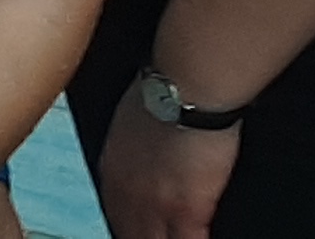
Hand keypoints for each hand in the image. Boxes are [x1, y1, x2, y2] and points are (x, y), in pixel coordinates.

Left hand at [96, 87, 238, 238]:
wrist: (186, 90)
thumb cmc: (164, 92)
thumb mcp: (130, 121)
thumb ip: (132, 150)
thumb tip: (145, 155)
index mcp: (113, 170)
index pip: (115, 212)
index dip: (129, 226)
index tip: (137, 230)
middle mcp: (127, 193)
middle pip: (130, 234)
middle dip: (141, 237)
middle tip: (156, 236)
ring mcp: (155, 205)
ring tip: (177, 238)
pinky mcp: (187, 210)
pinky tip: (201, 238)